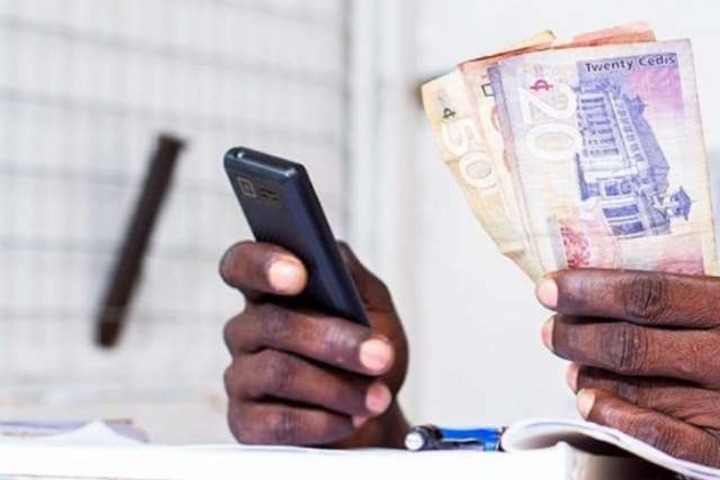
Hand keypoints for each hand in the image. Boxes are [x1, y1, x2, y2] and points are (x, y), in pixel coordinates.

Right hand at [219, 241, 409, 447]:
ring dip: (337, 387)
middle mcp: (247, 331)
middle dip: (333, 340)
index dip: (262, 265)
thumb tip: (333, 256)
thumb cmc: (366, 350)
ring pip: (279, 373)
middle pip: (273, 324)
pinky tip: (349, 419)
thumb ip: (351, 275)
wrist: (375, 413)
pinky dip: (323, 422)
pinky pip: (277, 422)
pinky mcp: (246, 423)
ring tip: (376, 397)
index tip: (298, 275)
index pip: (242, 264)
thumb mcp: (373, 305)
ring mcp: (241, 378)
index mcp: (269, 292)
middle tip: (379, 355)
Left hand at [536, 269, 719, 466]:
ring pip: (641, 387)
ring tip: (569, 363)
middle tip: (551, 330)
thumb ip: (689, 291)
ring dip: (590, 374)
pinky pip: (667, 438)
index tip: (550, 288)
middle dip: (578, 335)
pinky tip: (591, 403)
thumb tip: (611, 280)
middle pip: (633, 342)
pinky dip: (621, 419)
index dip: (591, 291)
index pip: (648, 294)